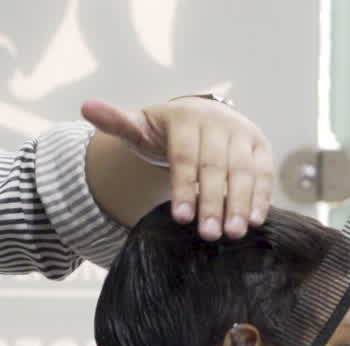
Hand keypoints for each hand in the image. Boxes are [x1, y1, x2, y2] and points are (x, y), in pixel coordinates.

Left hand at [81, 97, 273, 240]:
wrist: (201, 119)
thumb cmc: (166, 132)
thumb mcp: (139, 127)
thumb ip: (117, 122)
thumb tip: (86, 107)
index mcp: (186, 117)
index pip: (185, 156)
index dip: (184, 187)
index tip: (181, 218)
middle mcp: (218, 122)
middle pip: (215, 167)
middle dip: (213, 202)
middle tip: (209, 234)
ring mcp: (242, 132)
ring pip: (243, 171)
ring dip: (240, 203)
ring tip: (234, 233)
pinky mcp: (260, 145)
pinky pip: (263, 173)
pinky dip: (261, 196)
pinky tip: (255, 221)